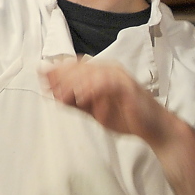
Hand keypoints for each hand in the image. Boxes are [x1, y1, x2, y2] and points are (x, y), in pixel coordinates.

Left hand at [45, 59, 175, 146]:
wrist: (153, 128)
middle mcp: (109, 70)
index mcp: (101, 72)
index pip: (75, 67)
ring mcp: (119, 76)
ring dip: (74, 83)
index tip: (41, 76)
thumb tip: (53, 94)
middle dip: (62, 76)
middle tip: (47, 86)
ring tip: (61, 95)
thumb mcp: (94, 110)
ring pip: (91, 74)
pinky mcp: (127, 86)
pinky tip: (82, 97)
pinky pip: (107, 83)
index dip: (58, 70)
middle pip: (80, 68)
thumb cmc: (125, 116)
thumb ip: (75, 102)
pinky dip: (93, 89)